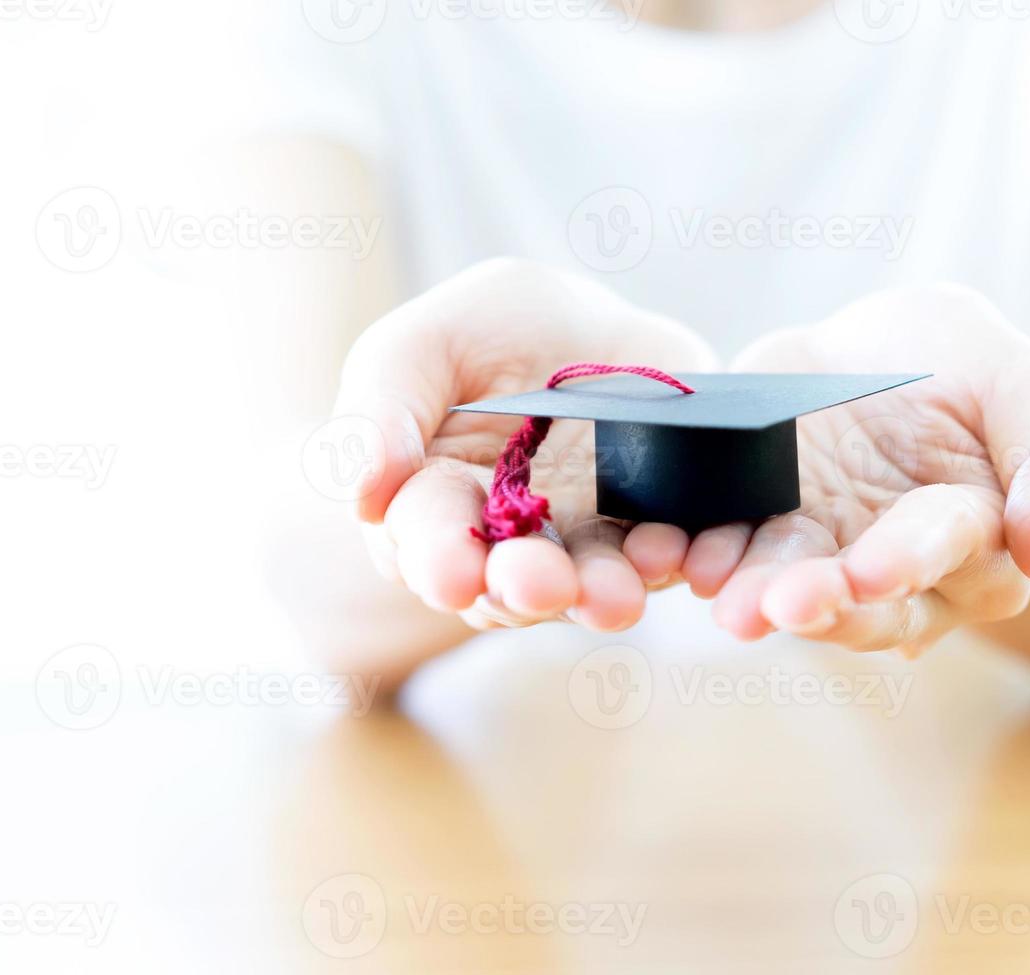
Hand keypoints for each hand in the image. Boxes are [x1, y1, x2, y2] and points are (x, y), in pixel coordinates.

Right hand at [334, 258, 716, 630]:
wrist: (598, 322)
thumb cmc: (490, 332)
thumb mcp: (422, 344)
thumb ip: (380, 408)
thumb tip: (360, 493)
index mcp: (437, 502)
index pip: (430, 537)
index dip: (439, 557)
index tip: (451, 575)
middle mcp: (511, 543)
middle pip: (509, 582)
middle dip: (521, 588)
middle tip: (537, 585)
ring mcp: (587, 545)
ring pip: (588, 585)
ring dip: (597, 594)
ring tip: (612, 597)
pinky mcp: (656, 534)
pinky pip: (664, 558)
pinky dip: (667, 562)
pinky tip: (668, 553)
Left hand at [687, 284, 1029, 654]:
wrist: (879, 346)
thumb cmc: (971, 369)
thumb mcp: (1025, 387)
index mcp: (976, 538)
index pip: (944, 549)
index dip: (909, 560)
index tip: (872, 571)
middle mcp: (896, 569)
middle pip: (863, 599)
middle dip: (822, 601)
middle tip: (780, 605)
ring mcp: (820, 555)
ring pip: (789, 590)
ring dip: (754, 596)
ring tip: (722, 597)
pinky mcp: (757, 533)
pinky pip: (727, 554)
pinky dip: (702, 559)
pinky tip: (677, 559)